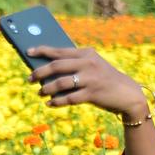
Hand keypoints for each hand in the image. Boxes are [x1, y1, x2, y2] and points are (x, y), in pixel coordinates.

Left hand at [27, 46, 149, 122]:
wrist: (127, 94)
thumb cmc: (104, 80)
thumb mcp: (92, 67)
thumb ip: (74, 65)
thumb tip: (47, 70)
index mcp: (86, 53)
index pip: (60, 50)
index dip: (42, 50)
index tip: (28, 52)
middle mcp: (88, 63)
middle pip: (57, 65)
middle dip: (40, 72)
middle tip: (29, 79)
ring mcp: (90, 78)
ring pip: (61, 83)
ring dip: (47, 89)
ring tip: (40, 92)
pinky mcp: (92, 93)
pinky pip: (69, 98)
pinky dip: (58, 101)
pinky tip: (50, 103)